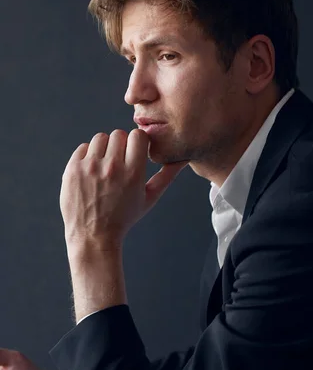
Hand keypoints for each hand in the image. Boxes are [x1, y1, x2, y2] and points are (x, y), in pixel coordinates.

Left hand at [60, 129, 187, 249]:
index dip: (138, 142)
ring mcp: (90, 167)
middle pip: (119, 134)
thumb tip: (182, 158)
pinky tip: (92, 172)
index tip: (135, 153)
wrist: (93, 236)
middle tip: (120, 163)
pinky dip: (88, 156)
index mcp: (133, 173)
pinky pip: (83, 148)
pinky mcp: (72, 169)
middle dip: (121, 145)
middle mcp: (112, 167)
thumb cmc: (124, 218)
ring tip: (105, 167)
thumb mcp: (150, 198)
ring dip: (104, 149)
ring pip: (100, 138)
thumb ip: (167, 176)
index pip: (138, 135)